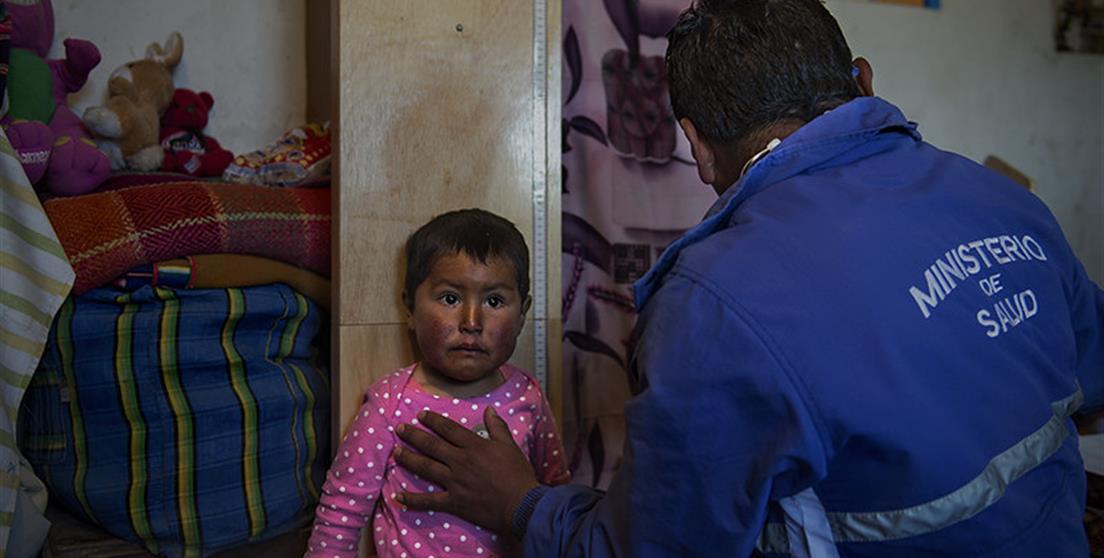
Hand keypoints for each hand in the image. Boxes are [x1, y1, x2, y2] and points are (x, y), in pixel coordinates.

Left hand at [394, 406, 539, 534]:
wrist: (522, 504)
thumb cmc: (518, 475)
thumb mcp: (510, 446)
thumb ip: (497, 427)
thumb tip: (489, 409)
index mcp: (474, 446)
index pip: (448, 429)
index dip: (433, 420)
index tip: (421, 415)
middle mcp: (460, 461)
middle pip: (432, 445)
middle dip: (413, 435)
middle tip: (399, 429)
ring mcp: (455, 482)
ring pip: (426, 468)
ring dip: (408, 459)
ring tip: (396, 452)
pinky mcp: (453, 502)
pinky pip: (428, 501)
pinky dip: (412, 499)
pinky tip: (397, 496)